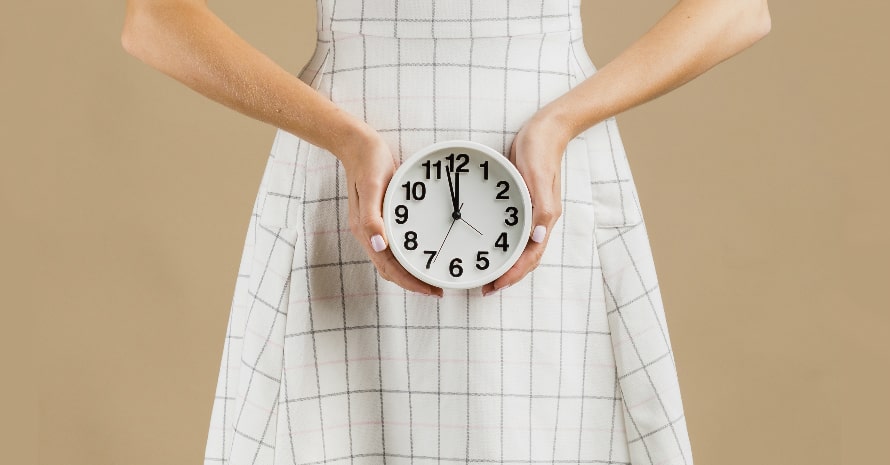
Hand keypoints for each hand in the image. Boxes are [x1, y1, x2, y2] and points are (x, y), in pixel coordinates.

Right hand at [338, 129, 443, 296]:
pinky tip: (422, 254)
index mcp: (365, 231)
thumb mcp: (373, 186)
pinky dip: (408, 257)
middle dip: (413, 283)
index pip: (389, 268)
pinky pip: (396, 246)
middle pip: (392, 270)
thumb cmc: (368, 162)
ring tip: (432, 278)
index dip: (410, 283)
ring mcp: (375, 227)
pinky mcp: (382, 218)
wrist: (358, 144)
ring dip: (411, 273)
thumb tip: (378, 245)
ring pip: (393, 261)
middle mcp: (370, 234)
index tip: (431, 290)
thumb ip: (372, 217)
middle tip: (438, 289)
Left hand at [481, 114, 571, 295]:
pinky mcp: (523, 204)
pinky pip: (514, 233)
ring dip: (507, 265)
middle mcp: (539, 220)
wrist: (545, 129)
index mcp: (545, 218)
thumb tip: (537, 239)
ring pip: (521, 248)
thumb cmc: (540, 150)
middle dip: (508, 276)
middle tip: (486, 288)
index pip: (530, 256)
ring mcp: (532, 213)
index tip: (495, 285)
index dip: (514, 274)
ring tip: (489, 275)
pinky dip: (504, 246)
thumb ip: (540, 208)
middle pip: (526, 258)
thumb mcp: (537, 177)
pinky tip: (491, 247)